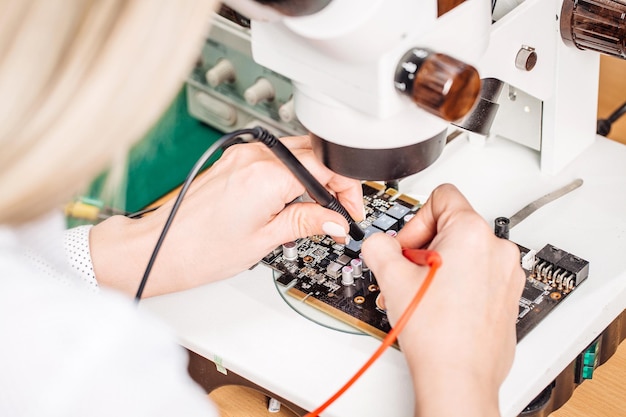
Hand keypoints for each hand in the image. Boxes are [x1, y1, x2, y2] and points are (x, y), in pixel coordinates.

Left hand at [90, 135, 362, 296]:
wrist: (161, 247)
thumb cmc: (201, 249)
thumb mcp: (265, 240)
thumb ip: (306, 222)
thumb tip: (336, 220)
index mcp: (266, 175)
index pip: (327, 168)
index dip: (346, 190)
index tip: (348, 212)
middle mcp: (255, 157)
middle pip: (315, 156)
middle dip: (333, 182)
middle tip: (337, 212)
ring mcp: (242, 155)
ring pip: (296, 154)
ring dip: (312, 178)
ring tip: (312, 210)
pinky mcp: (233, 159)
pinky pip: (274, 158)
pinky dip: (290, 175)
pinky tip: (288, 199)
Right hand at [361, 184, 524, 416]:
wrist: (459, 378)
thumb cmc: (437, 334)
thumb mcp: (391, 278)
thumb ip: (378, 246)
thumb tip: (378, 242)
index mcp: (472, 233)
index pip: (442, 196)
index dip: (417, 220)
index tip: (408, 246)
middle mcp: (497, 249)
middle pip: (452, 226)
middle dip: (424, 246)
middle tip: (408, 274)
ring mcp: (507, 275)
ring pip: (465, 252)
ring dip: (439, 266)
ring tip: (421, 294)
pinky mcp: (507, 296)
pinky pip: (479, 275)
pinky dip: (457, 283)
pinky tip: (439, 307)